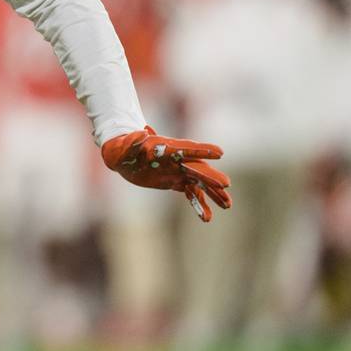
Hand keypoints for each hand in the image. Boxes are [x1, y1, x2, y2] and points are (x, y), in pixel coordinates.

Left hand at [101, 127, 231, 221]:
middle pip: (196, 168)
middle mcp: (176, 159)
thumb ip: (132, 142)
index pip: (186, 148)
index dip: (201, 150)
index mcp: (166, 148)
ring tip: (227, 205)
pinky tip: (207, 218)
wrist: (122, 157)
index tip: (219, 153)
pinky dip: (199, 204)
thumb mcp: (124, 148)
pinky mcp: (175, 181)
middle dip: (210, 176)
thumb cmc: (122, 149)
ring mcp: (177, 171)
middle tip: (225, 184)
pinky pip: (190, 193)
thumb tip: (140, 133)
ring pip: (199, 183)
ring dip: (213, 193)